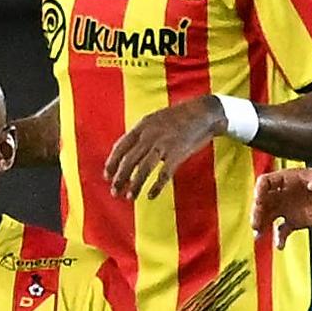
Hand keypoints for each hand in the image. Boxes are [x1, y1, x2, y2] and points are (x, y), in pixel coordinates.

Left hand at [104, 97, 225, 199]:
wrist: (204, 113)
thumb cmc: (179, 118)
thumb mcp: (155, 120)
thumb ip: (141, 134)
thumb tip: (128, 152)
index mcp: (142, 126)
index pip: (120, 146)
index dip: (112, 163)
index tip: (107, 176)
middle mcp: (149, 135)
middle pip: (129, 160)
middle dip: (120, 178)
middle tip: (114, 192)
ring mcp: (163, 144)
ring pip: (143, 169)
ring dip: (135, 185)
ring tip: (130, 197)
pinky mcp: (177, 153)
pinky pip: (163, 174)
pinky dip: (156, 187)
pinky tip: (151, 195)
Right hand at [251, 166, 311, 248]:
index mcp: (292, 178)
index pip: (267, 182)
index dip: (260, 191)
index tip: (259, 202)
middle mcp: (286, 192)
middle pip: (263, 200)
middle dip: (257, 212)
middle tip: (256, 225)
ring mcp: (290, 207)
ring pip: (268, 216)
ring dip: (262, 225)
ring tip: (260, 237)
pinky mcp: (297, 221)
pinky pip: (282, 229)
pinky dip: (279, 237)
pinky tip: (279, 245)